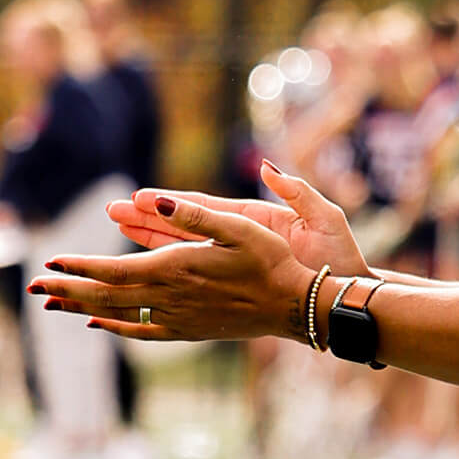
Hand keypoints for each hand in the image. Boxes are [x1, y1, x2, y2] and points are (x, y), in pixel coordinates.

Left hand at [28, 194, 317, 344]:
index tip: (49, 261)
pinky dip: (116, 329)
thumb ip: (192, 214)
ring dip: (82, 308)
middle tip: (34, 288)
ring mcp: (178, 318)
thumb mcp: (238, 227)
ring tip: (53, 304)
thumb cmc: (271, 261)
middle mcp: (171, 297)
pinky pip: (143, 332)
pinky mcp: (189, 331)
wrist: (293, 305)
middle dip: (67, 289)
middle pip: (105, 295)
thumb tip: (151, 199)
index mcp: (177, 268)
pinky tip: (100, 325)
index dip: (78, 266)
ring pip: (118, 314)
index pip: (112, 270)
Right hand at [106, 161, 370, 277]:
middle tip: (112, 210)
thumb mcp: (324, 218)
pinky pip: (199, 273)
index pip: (207, 209)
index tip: (140, 198)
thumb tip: (269, 167)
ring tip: (119, 228)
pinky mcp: (238, 279)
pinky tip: (144, 269)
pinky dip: (172, 270)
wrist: (347, 291)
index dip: (173, 204)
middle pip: (187, 225)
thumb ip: (298, 192)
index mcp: (258, 219)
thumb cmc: (341, 255)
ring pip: (186, 248)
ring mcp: (238, 258)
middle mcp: (242, 237)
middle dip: (149, 218)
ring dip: (151, 240)